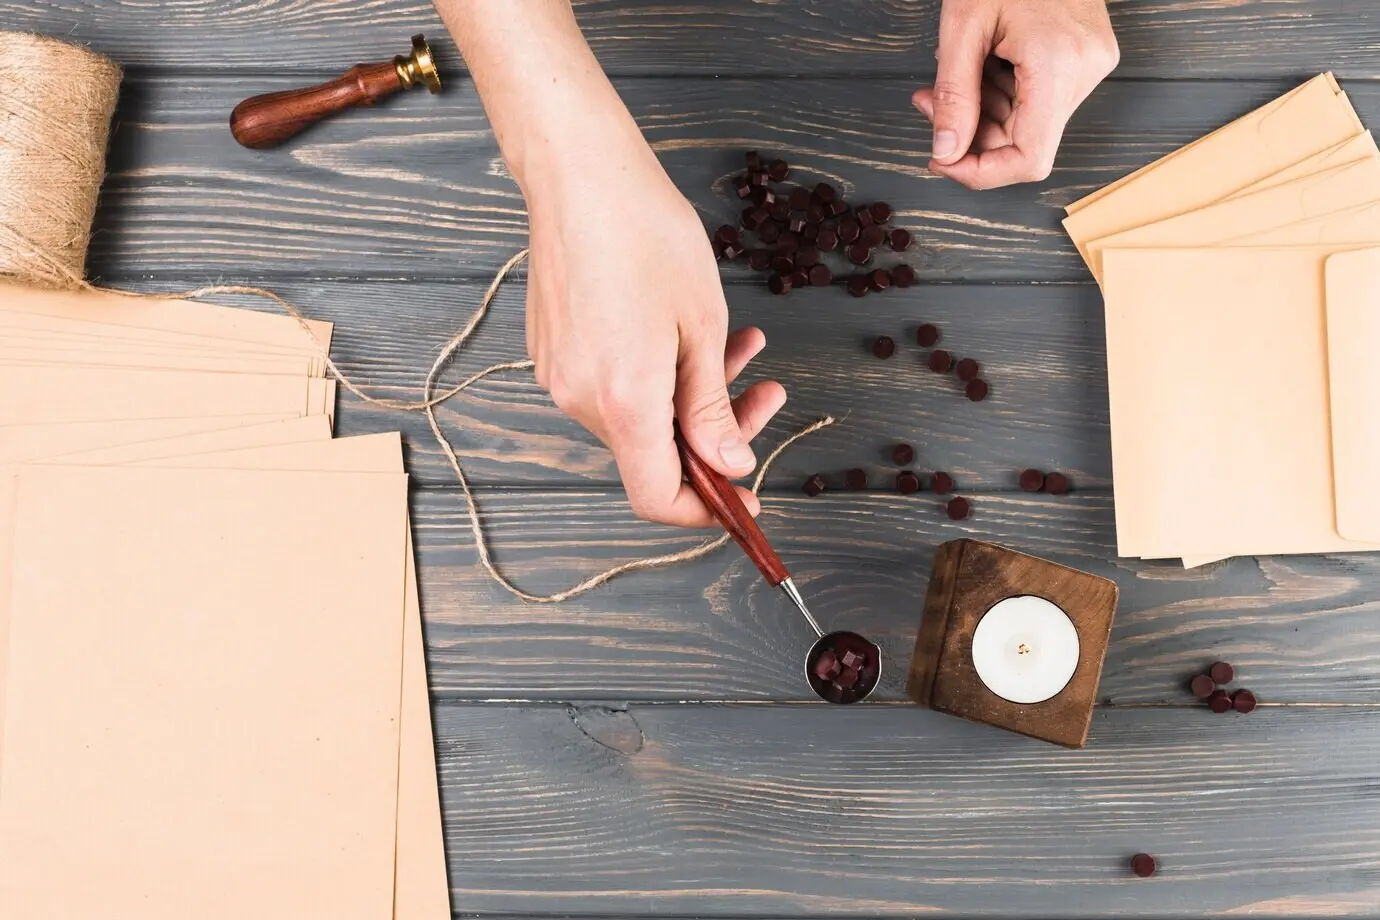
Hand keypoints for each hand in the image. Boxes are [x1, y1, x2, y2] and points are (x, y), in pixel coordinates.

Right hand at [525, 134, 786, 527]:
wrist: (579, 172)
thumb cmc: (645, 234)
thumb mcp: (702, 325)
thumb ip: (712, 408)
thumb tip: (730, 466)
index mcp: (622, 401)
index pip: (656, 497)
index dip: (704, 510)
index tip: (744, 496)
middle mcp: (580, 399)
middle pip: (653, 454)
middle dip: (716, 433)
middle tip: (766, 393)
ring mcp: (560, 374)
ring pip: (637, 415)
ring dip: (691, 395)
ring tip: (741, 345)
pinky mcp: (553, 350)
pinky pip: (611, 385)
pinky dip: (656, 374)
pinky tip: (686, 330)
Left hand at [912, 0, 1118, 189]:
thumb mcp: (962, 26)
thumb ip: (953, 95)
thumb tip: (945, 152)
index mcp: (1059, 64)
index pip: (1030, 159)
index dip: (982, 173)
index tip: (942, 159)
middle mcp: (1087, 70)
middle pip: (1026, 143)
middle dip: (971, 133)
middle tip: (930, 101)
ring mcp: (1093, 64)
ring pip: (1031, 123)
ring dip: (984, 112)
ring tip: (952, 75)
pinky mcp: (1088, 56)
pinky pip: (1042, 98)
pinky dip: (1004, 94)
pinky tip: (984, 65)